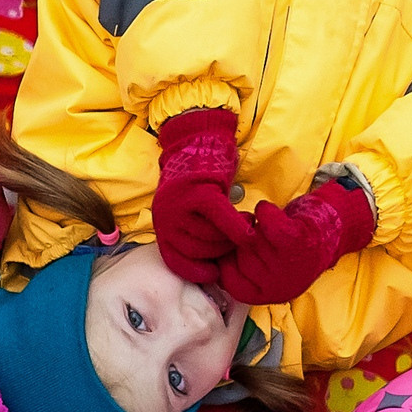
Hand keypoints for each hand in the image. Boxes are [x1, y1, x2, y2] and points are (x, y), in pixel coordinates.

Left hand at [148, 107, 240, 285]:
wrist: (197, 138)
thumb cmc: (200, 179)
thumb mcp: (190, 212)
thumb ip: (195, 234)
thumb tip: (216, 263)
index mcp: (161, 225)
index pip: (176, 261)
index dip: (197, 271)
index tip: (216, 274)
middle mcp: (165, 217)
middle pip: (198, 251)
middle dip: (222, 250)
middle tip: (239, 242)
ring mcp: (178, 206)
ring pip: (211, 238)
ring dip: (231, 237)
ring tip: (245, 227)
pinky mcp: (197, 193)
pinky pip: (221, 219)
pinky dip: (237, 227)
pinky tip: (249, 229)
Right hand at [213, 178, 376, 305]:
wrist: (334, 230)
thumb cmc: (293, 247)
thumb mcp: (266, 269)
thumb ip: (242, 271)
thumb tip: (207, 259)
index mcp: (267, 295)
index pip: (228, 282)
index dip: (227, 260)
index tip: (236, 248)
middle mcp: (276, 285)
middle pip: (237, 256)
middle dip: (242, 239)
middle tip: (256, 232)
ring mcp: (286, 264)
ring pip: (248, 237)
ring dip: (254, 225)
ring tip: (265, 225)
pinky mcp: (295, 241)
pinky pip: (263, 220)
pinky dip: (264, 211)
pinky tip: (269, 213)